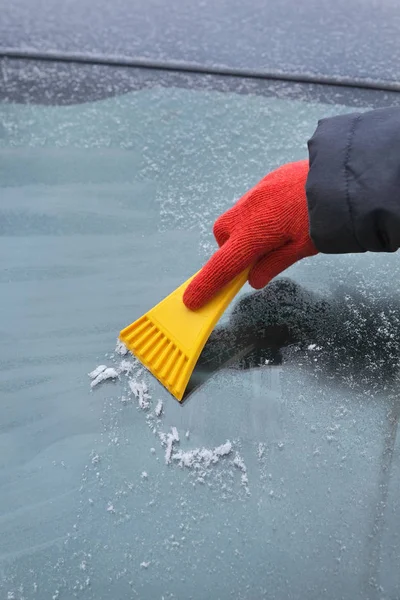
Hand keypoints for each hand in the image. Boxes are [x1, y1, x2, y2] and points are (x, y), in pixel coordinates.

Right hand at [183, 160, 317, 309]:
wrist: (342, 176)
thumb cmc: (325, 217)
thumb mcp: (302, 249)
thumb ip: (273, 264)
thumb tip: (253, 278)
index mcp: (254, 234)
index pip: (222, 266)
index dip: (206, 285)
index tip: (191, 300)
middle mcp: (248, 211)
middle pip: (222, 235)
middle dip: (229, 249)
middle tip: (252, 258)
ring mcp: (256, 192)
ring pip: (236, 216)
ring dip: (244, 231)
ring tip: (274, 236)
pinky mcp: (268, 179)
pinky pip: (253, 203)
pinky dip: (258, 215)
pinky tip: (283, 216)